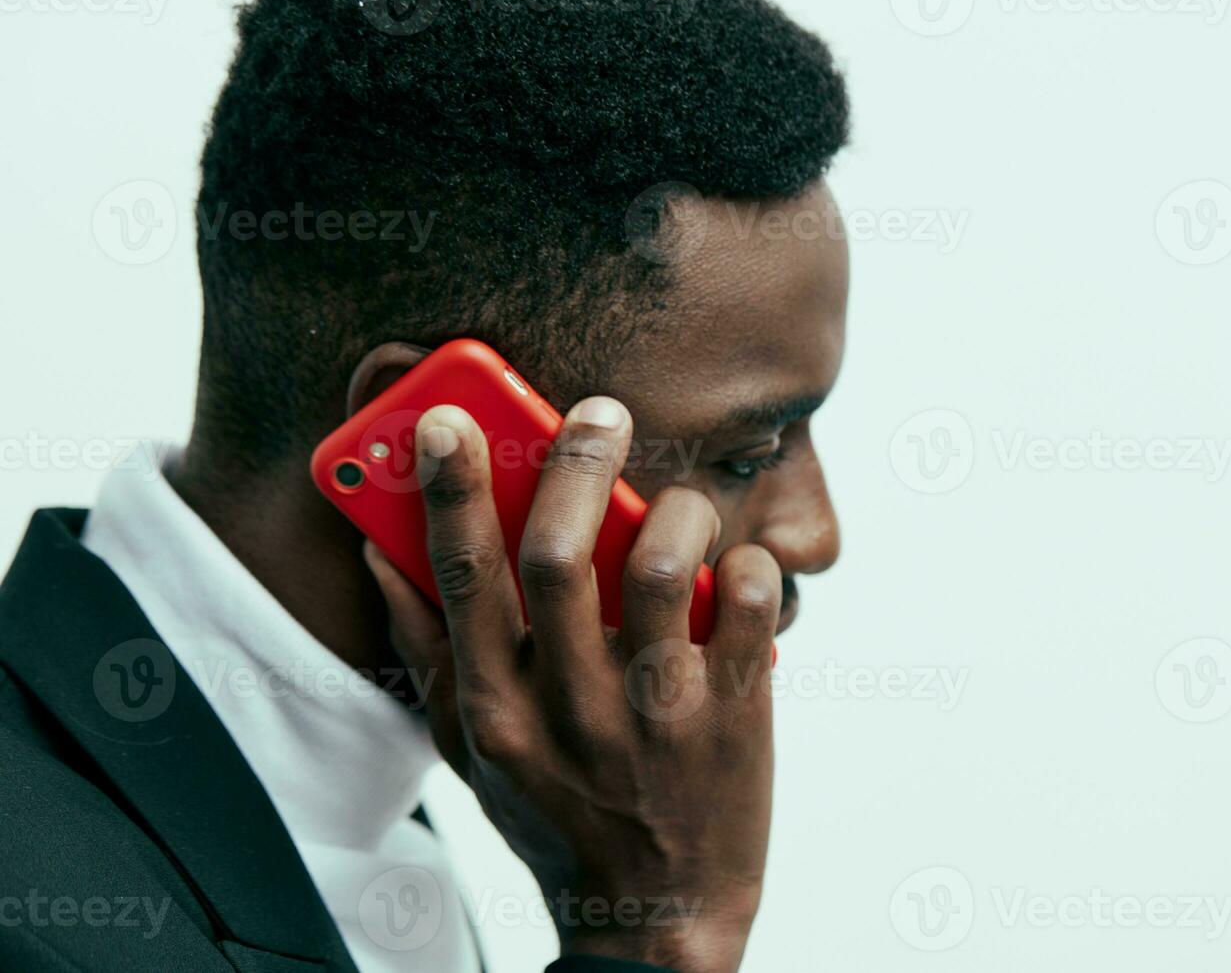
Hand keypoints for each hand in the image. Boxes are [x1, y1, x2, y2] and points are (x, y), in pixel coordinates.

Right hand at [363, 399, 780, 972]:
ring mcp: (653, 712)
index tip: (450, 417)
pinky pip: (748, 606)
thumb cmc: (553, 815)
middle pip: (558, 551)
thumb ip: (425, 648)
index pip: (462, 575)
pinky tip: (739, 570)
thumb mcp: (468, 746)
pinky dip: (750, 568)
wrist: (653, 915)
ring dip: (676, 511)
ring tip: (680, 506)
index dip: (450, 486)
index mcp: (494, 705)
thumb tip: (381, 552)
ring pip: (662, 565)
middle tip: (602, 414)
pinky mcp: (731, 715)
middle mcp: (567, 706)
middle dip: (575, 460)